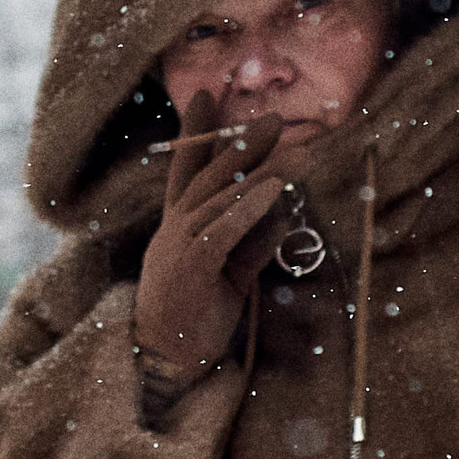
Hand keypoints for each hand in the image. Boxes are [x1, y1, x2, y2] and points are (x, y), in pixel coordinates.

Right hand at [134, 93, 287, 387]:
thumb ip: (250, 241)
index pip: (186, 171)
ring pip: (216, 198)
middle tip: (274, 118)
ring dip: (256, 171)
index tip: (205, 95)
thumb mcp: (230, 272)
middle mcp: (174, 230)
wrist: (166, 363)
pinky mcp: (189, 270)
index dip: (194, 134)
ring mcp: (178, 247)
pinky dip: (246, 209)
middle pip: (206, 175)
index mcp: (179, 228)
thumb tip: (282, 209)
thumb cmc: (196, 317)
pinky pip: (219, 231)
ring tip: (292, 150)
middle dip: (239, 143)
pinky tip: (272, 189)